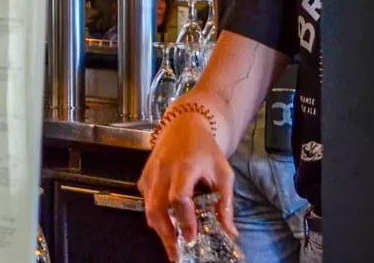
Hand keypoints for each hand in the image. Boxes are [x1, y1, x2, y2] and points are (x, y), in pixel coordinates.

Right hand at [137, 106, 236, 259]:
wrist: (184, 125)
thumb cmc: (206, 150)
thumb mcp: (223, 173)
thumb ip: (225, 202)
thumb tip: (230, 232)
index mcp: (185, 166)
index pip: (179, 197)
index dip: (184, 219)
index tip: (191, 237)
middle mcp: (163, 170)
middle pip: (157, 207)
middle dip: (166, 233)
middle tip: (177, 253)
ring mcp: (150, 173)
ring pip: (148, 208)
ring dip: (160, 229)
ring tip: (173, 246)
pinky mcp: (144, 177)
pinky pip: (146, 202)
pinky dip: (155, 217)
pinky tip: (167, 227)